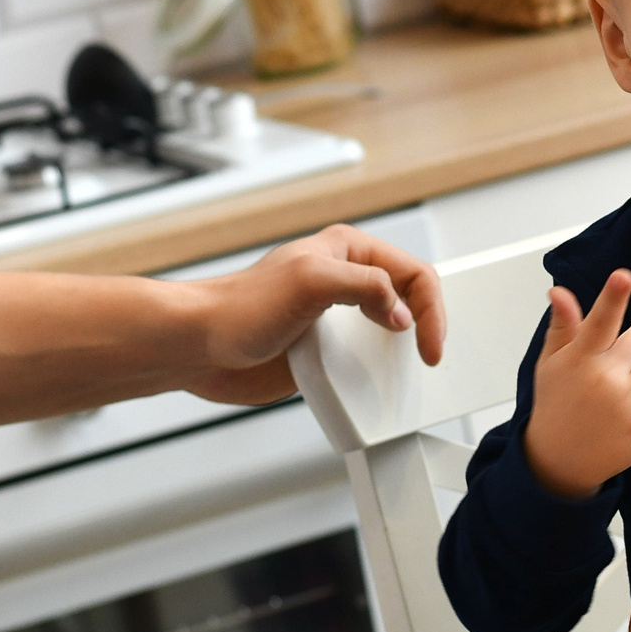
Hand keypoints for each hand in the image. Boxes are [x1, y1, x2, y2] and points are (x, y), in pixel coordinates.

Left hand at [183, 225, 444, 405]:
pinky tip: (377, 380)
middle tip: (431, 354)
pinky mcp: (324, 348)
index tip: (428, 343)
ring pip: (390, 329)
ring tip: (412, 366)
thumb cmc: (237, 307)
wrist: (199, 350)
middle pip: (408, 298)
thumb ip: (364, 286)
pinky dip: (378, 371)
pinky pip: (365, 358)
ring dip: (404, 350)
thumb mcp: (310, 281)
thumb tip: (399, 312)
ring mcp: (335, 315)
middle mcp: (345, 280)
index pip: (412, 272)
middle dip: (426, 324)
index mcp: (347, 251)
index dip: (429, 308)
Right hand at [524, 269, 630, 497]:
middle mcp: (605, 381)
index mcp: (580, 360)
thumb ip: (563, 326)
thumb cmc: (557, 405)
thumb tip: (560, 292)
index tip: (624, 276)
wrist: (559, 460)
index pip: (598, 324)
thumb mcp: (551, 363)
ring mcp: (627, 405)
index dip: (611, 299)